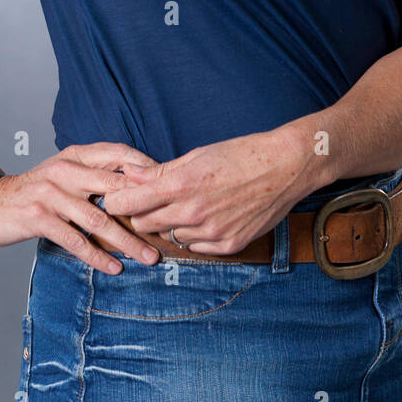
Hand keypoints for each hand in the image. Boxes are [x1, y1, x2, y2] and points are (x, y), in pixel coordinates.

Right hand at [0, 143, 163, 272]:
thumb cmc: (37, 191)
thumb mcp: (64, 173)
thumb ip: (94, 174)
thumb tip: (139, 184)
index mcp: (75, 155)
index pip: (117, 153)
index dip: (144, 167)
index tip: (170, 186)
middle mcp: (65, 170)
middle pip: (115, 187)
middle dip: (145, 209)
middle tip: (170, 228)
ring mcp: (51, 193)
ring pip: (98, 219)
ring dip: (127, 240)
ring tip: (149, 257)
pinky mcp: (39, 217)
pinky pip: (74, 239)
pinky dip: (96, 255)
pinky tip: (114, 267)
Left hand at [100, 127, 313, 254]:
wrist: (285, 167)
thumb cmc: (241, 154)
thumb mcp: (197, 155)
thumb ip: (160, 171)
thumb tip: (128, 174)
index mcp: (182, 185)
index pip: (129, 204)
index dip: (117, 202)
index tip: (116, 198)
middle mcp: (193, 213)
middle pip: (144, 225)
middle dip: (142, 214)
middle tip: (151, 201)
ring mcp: (212, 233)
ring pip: (170, 237)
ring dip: (170, 224)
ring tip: (186, 206)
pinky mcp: (229, 245)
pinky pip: (196, 247)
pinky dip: (194, 235)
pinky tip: (206, 217)